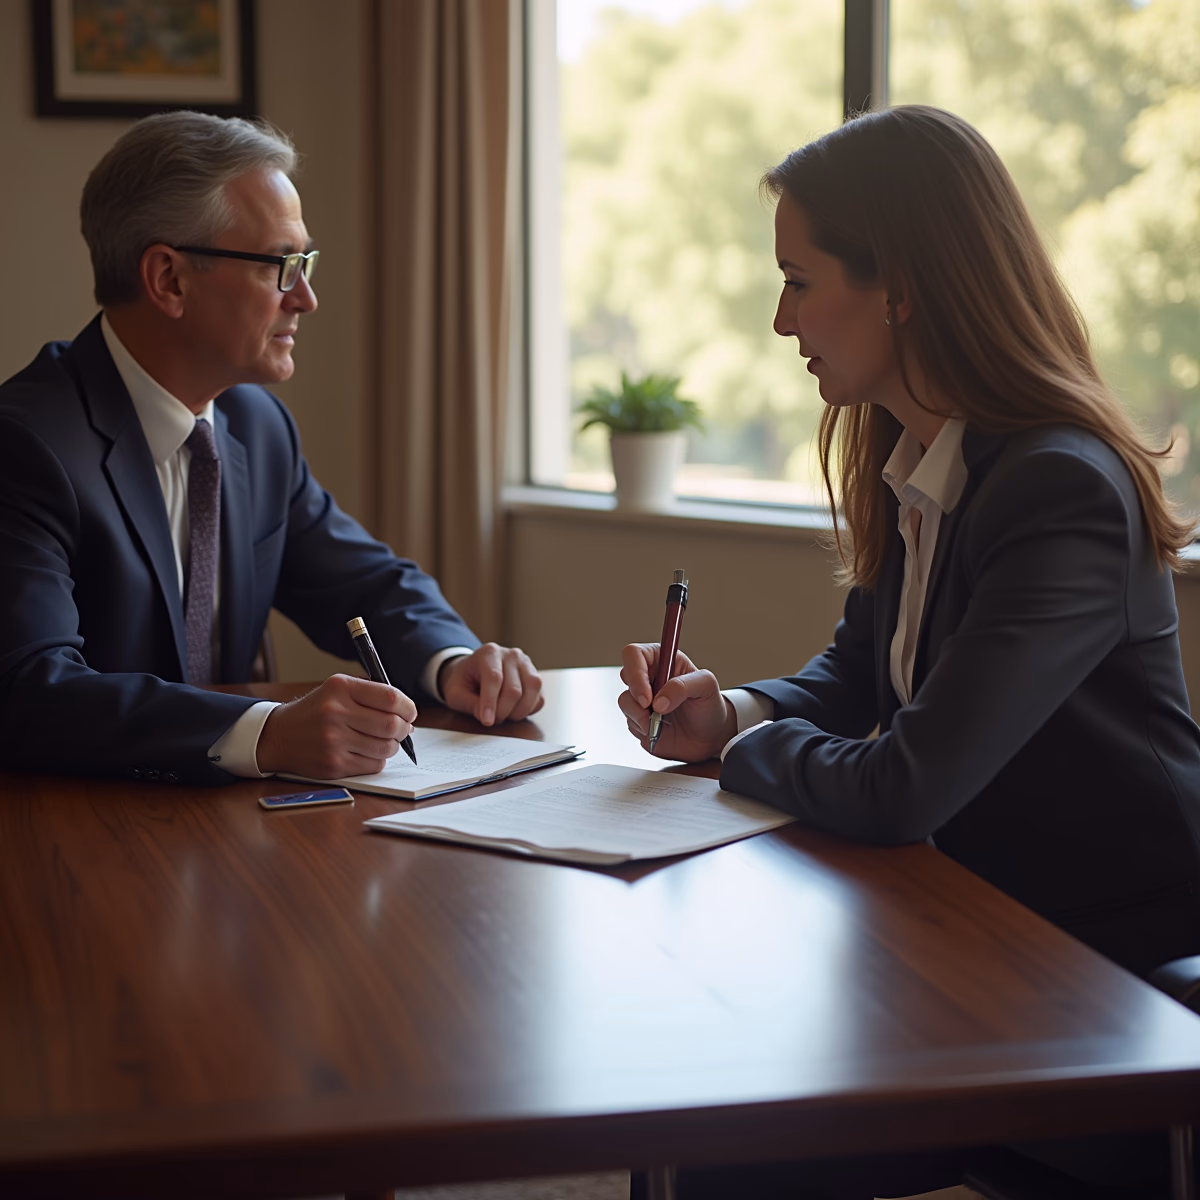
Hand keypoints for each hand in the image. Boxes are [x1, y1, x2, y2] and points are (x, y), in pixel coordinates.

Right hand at [256, 673, 415, 777]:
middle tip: (403, 729)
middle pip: (392, 725)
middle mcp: (336, 713)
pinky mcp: (333, 764)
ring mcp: (334, 741)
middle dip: (405, 729)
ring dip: (392, 746)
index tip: (410, 712)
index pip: (390, 697)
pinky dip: (378, 759)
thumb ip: (371, 694)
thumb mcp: (338, 689)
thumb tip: (408, 713)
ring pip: (386, 747)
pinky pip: (373, 765)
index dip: (408, 707)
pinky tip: (368, 752)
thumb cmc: (316, 711)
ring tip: (384, 741)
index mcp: (340, 688)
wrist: (278, 735)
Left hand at [439, 643, 544, 726]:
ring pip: (533, 690)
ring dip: (519, 711)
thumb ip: (468, 703)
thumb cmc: (463, 681)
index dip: (491, 702)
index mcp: (489, 653)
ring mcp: (526, 664)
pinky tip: (514, 711)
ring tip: (504, 716)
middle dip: (502, 711)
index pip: (494, 678)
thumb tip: (486, 716)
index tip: (487, 721)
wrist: (472, 671)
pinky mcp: (535, 677)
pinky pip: (540, 697)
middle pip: (514, 689)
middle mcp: (511, 655)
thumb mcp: (455, 692)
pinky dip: (529, 710)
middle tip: (492, 720)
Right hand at [618, 642, 737, 761]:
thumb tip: (659, 701)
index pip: (635, 654)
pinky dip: (642, 728)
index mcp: (663, 660)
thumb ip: (683, 686)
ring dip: (639, 715)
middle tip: (650, 707)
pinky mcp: (638, 719)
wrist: (710, 737)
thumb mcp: (706, 686)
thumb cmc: (709, 706)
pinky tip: (659, 729)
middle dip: (636, 694)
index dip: (635, 671)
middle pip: (625, 674)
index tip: (647, 695)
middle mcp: (649, 677)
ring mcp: (642, 699)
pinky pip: (629, 721)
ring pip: (624, 701)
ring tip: (660, 722)